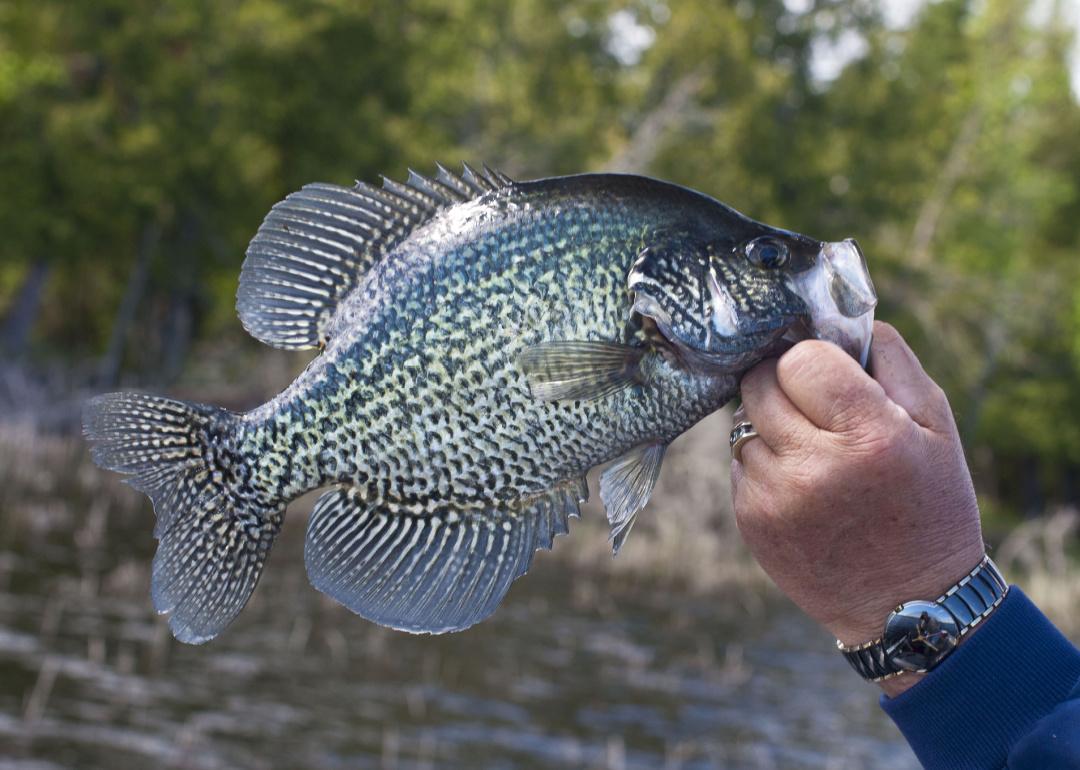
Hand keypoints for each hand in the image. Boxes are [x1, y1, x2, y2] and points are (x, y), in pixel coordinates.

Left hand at [731, 321, 985, 695]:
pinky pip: (739, 463)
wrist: (907, 605)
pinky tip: (799, 485)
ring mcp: (775, 497)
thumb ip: (891, 362)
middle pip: (760, 384)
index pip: (801, 359)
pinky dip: (762, 462)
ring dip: (769, 425)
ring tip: (811, 452)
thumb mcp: (937, 427)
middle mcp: (814, 467)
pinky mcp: (752, 521)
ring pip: (742, 423)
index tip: (825, 375)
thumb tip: (840, 318)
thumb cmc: (928, 505)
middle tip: (809, 404)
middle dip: (781, 384)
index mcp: (868, 436)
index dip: (812, 360)